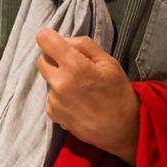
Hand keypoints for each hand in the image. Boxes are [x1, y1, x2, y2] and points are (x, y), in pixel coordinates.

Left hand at [36, 28, 139, 162]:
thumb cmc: (119, 93)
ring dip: (58, 79)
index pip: (44, 40)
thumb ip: (84, 45)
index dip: (49, 38)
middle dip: (54, 59)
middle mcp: (59, 83)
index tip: (57, 42)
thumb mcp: (109, 62)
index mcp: (75, 67)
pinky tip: (77, 102)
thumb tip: (63, 40)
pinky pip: (50, 96)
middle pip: (42, 59)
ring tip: (81, 88)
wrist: (124, 129)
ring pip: (48, 79)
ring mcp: (54, 100)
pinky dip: (59, 96)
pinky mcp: (52, 113)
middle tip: (74, 66)